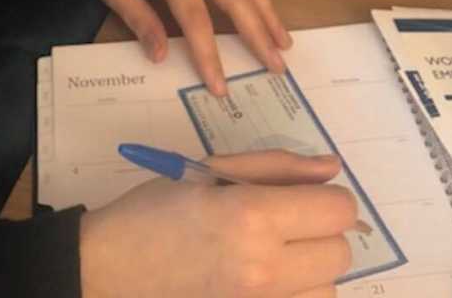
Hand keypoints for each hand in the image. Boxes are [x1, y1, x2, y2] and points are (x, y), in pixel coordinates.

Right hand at [80, 149, 354, 297]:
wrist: (111, 268)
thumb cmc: (155, 209)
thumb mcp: (210, 170)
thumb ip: (277, 167)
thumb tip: (331, 167)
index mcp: (253, 216)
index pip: (338, 210)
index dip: (327, 196)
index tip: (303, 193)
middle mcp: (266, 268)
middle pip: (341, 252)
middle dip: (320, 231)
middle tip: (282, 222)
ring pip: (328, 289)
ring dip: (311, 269)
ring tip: (269, 255)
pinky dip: (294, 293)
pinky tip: (264, 280)